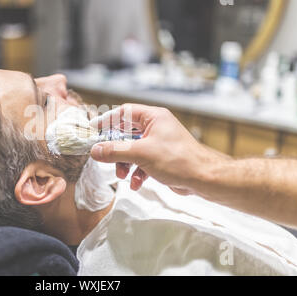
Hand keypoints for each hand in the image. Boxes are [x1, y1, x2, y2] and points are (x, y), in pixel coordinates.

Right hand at [90, 104, 226, 191]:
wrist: (203, 179)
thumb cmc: (178, 160)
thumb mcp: (141, 154)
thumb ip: (115, 151)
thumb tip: (96, 150)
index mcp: (153, 117)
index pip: (124, 112)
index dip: (107, 120)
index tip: (93, 129)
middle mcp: (156, 127)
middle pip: (126, 133)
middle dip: (116, 149)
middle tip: (104, 157)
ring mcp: (158, 143)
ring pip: (132, 150)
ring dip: (124, 163)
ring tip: (122, 175)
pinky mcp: (161, 159)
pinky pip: (141, 162)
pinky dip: (136, 172)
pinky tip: (136, 183)